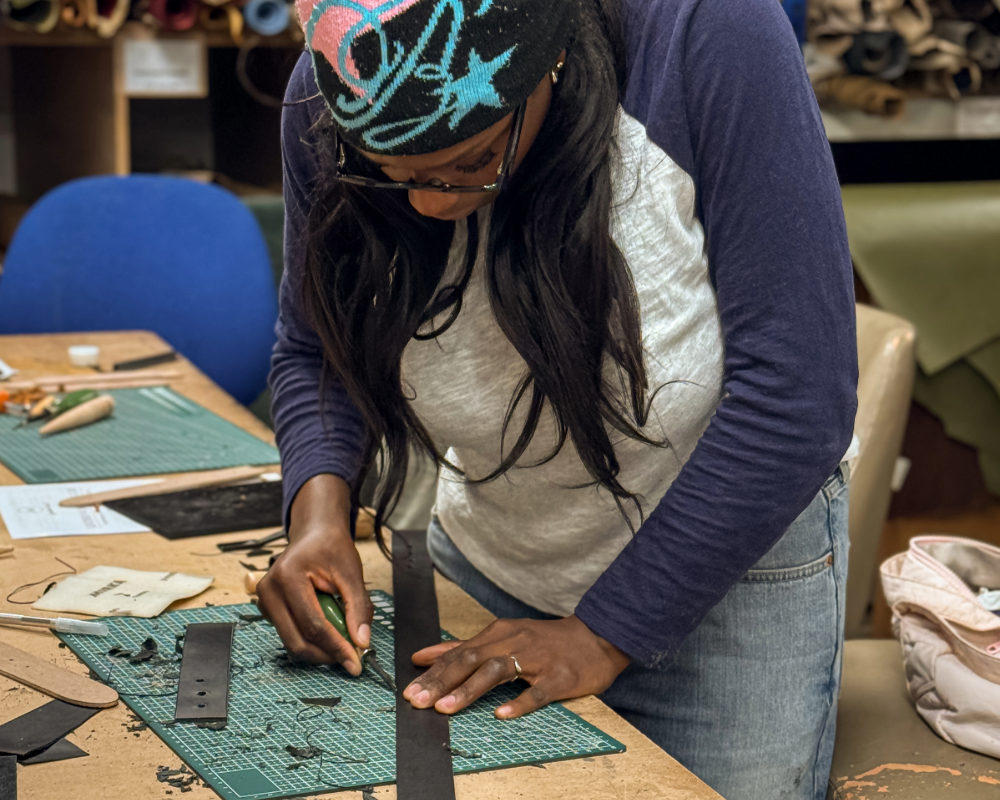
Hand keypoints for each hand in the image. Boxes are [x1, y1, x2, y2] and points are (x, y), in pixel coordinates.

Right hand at [255, 474, 373, 675]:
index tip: (355, 662)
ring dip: (319, 650)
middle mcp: (269, 590)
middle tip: (351, 659)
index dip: (336, 647)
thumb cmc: (331, 547)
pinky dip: (311, 640)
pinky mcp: (267, 608)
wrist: (315, 534)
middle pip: (297, 640)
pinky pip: (289, 633)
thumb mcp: (351, 573)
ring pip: (292, 641)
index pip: (313, 625)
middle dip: (326, 654)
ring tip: (343, 645)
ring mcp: (264, 600)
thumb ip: (359, 607)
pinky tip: (329, 633)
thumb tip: (361, 641)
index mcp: (288, 576)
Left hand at [401, 616, 629, 718]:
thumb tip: (425, 656)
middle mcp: (514, 642)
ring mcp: (538, 659)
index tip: (409, 689)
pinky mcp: (560, 676)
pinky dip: (520, 702)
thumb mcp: (505, 637)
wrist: (598, 636)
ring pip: (497, 671)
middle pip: (471, 659)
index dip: (433, 671)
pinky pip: (538, 691)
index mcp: (499, 634)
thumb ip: (464, 647)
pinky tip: (502, 714)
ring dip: (469, 690)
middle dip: (441, 681)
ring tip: (447, 708)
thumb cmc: (547, 641)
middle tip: (418, 700)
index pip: (459, 652)